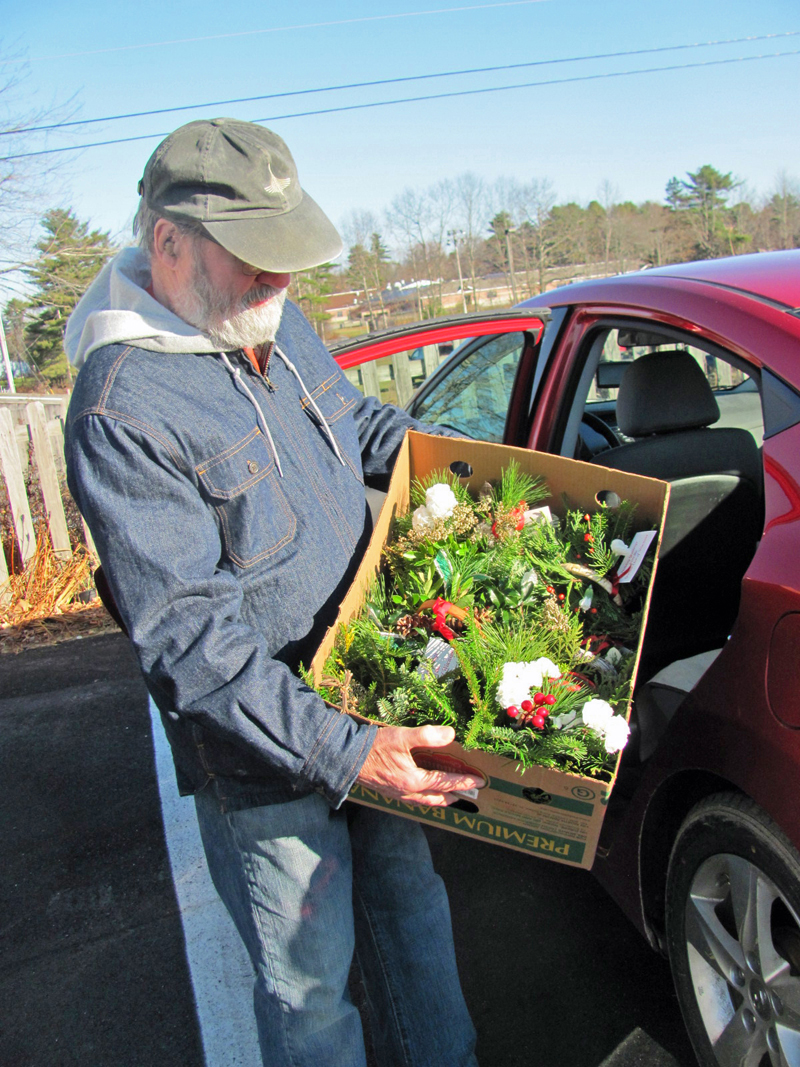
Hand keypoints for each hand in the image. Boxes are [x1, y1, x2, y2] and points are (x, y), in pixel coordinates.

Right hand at [356, 724, 485, 807]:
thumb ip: (427, 736)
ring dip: (440, 800)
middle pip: (437, 799)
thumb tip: (451, 735)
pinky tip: (424, 792)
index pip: (445, 782)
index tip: (479, 782)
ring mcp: (397, 795)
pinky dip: (425, 798)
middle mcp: (407, 793)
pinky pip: (414, 800)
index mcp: (413, 781)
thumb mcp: (401, 737)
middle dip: (455, 796)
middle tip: (469, 794)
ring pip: (425, 802)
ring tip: (450, 797)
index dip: (464, 781)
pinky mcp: (389, 792)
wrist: (347, 759)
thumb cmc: (374, 747)